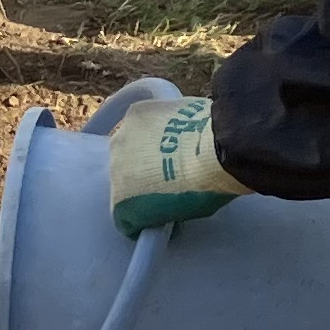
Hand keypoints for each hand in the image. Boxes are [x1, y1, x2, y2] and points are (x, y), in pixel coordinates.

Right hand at [103, 93, 244, 231]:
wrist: (215, 150)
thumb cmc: (204, 188)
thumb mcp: (180, 214)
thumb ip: (161, 210)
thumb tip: (163, 203)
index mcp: (123, 203)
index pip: (126, 216)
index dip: (143, 214)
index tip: (159, 210)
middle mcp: (114, 170)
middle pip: (124, 175)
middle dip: (141, 177)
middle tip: (169, 175)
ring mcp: (122, 138)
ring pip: (130, 146)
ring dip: (145, 149)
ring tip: (174, 147)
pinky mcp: (135, 113)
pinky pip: (141, 122)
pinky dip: (154, 125)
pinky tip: (174, 125)